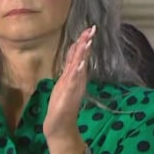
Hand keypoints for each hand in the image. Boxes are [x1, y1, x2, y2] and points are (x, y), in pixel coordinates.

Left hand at [43, 26, 94, 141]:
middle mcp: (76, 78)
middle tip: (93, 28)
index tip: (89, 28)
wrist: (60, 125)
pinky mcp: (70, 94)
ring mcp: (74, 85)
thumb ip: (71, 72)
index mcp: (74, 75)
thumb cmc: (62, 106)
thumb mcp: (65, 84)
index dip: (83, 41)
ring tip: (88, 41)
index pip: (79, 54)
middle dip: (86, 42)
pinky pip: (75, 81)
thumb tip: (75, 60)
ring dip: (84, 54)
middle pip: (82, 57)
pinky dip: (78, 72)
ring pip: (79, 66)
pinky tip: (80, 64)